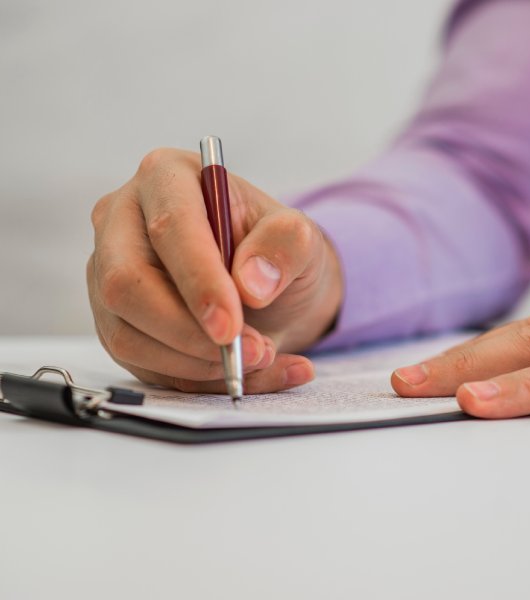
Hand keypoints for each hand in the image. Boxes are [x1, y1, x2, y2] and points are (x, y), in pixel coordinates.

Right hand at [87, 148, 342, 392]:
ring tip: (262, 358)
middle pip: (127, 286)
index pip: (169, 228)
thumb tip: (252, 283)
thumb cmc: (276, 250)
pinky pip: (143, 366)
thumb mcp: (301, 239)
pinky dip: (201, 382)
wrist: (271, 285)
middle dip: (190, 333)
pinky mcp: (117, 322)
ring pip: (128, 334)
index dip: (198, 281)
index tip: (232, 326)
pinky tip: (250, 375)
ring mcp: (110, 274)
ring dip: (198, 363)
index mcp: (166, 177)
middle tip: (252, 353)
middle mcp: (123, 221)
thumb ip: (285, 245)